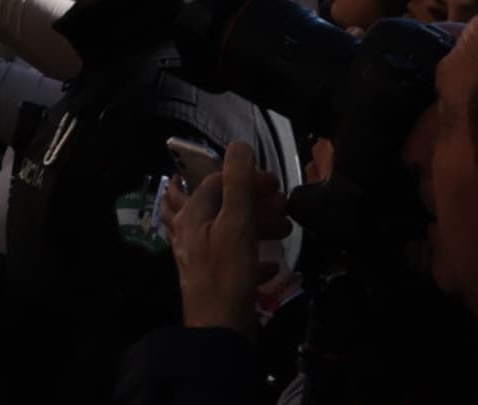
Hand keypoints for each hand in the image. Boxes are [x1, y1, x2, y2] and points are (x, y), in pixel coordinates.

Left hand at [169, 143, 286, 335]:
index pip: (216, 181)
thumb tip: (239, 145)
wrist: (219, 333)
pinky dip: (254, 260)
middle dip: (255, 204)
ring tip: (286, 232)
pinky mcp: (214, 282)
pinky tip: (273, 268)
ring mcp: (200, 259)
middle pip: (223, 207)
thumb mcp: (236, 224)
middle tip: (284, 208)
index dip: (246, 178)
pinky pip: (234, 263)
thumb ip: (237, 184)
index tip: (275, 186)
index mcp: (192, 215)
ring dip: (259, 228)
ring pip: (230, 233)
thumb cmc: (227, 275)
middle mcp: (191, 233)